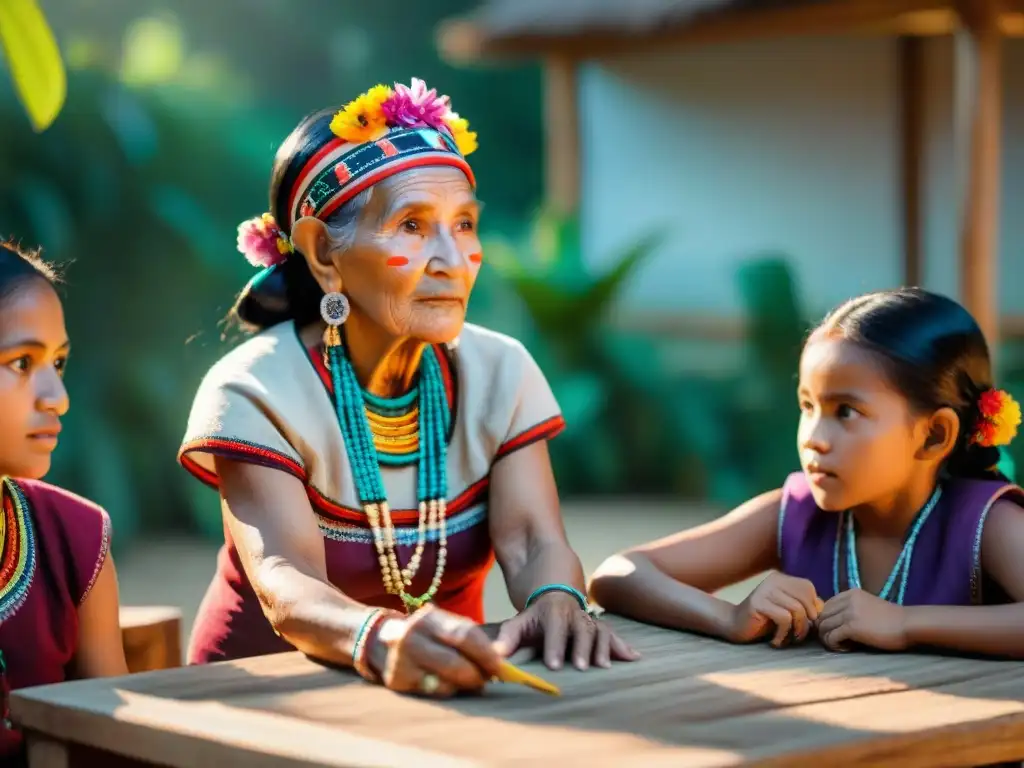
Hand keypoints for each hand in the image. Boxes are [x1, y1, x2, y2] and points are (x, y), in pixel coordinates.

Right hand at [367, 604, 503, 697]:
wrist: (377, 639)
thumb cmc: (423, 634)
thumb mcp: (441, 626)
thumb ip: (467, 639)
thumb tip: (498, 660)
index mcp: (430, 617)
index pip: (465, 634)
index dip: (487, 653)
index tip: (501, 666)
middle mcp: (413, 635)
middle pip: (456, 661)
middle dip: (478, 674)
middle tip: (488, 679)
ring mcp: (402, 659)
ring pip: (445, 681)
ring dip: (465, 685)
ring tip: (472, 683)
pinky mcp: (397, 680)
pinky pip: (433, 691)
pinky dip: (447, 690)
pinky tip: (450, 685)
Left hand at [493, 592, 640, 669]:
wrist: (553, 597)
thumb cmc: (534, 618)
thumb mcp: (518, 623)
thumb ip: (507, 638)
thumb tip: (495, 655)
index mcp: (553, 612)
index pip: (554, 627)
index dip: (555, 645)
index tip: (555, 666)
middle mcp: (575, 614)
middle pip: (581, 629)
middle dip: (582, 647)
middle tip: (582, 667)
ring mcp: (589, 620)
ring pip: (600, 630)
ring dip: (604, 648)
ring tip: (605, 667)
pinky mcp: (600, 627)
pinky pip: (614, 634)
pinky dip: (624, 646)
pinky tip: (635, 659)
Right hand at [729, 572, 822, 646]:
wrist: (733, 626)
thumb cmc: (764, 622)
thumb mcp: (787, 612)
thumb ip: (804, 606)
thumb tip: (822, 609)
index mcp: (781, 579)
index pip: (808, 588)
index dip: (812, 608)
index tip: (803, 624)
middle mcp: (773, 580)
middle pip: (805, 600)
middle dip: (806, 623)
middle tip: (798, 636)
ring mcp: (765, 590)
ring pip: (797, 610)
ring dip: (797, 630)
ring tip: (788, 639)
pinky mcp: (758, 603)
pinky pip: (784, 618)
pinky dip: (784, 634)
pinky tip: (775, 641)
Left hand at [817, 589, 908, 651]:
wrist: (909, 625)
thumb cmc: (891, 620)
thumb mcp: (867, 606)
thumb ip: (850, 609)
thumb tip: (830, 621)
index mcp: (850, 593)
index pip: (825, 607)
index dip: (828, 621)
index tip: (838, 631)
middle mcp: (847, 600)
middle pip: (821, 617)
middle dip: (825, 631)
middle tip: (838, 641)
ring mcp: (848, 612)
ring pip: (823, 627)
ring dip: (829, 639)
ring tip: (843, 646)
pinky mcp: (852, 626)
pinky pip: (831, 637)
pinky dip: (835, 645)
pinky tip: (847, 648)